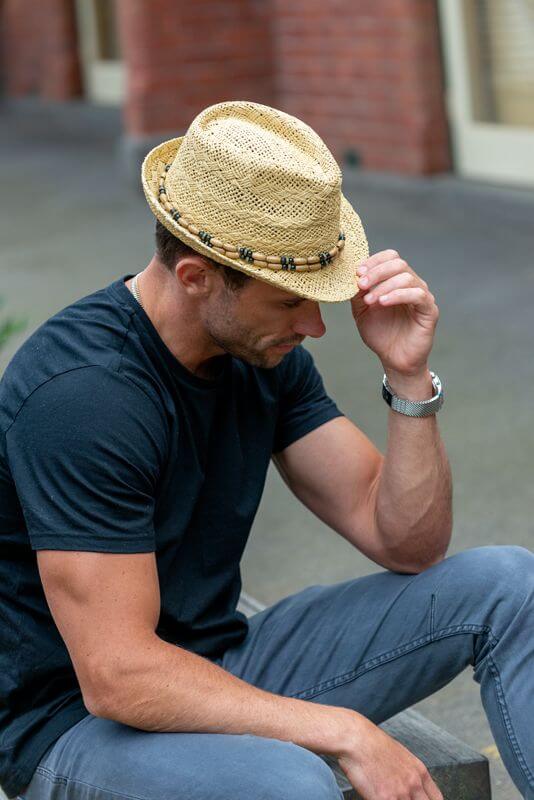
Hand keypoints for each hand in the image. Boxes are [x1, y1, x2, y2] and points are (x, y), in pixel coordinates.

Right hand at [337, 713, 443, 799]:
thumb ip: (409, 773)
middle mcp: (414, 784)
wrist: (356, 739)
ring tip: (388, 795)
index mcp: (420, 772)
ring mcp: (400, 794)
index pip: (437, 799)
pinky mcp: (384, 799)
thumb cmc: (373, 744)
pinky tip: (376, 797)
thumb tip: (410, 787)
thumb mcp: (400, 755)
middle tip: (400, 798)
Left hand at [350, 250, 438, 377]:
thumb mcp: (361, 311)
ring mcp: (422, 295)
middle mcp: (412, 284)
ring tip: (370, 301)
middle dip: (376, 272)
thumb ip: (358, 293)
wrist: (393, 359)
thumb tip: (352, 275)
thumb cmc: (380, 334)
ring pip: (407, 277)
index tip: (357, 272)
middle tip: (361, 284)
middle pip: (398, 263)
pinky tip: (383, 303)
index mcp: (396, 280)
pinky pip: (418, 294)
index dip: (374, 260)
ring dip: (384, 286)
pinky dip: (398, 295)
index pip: (390, 257)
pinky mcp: (429, 310)